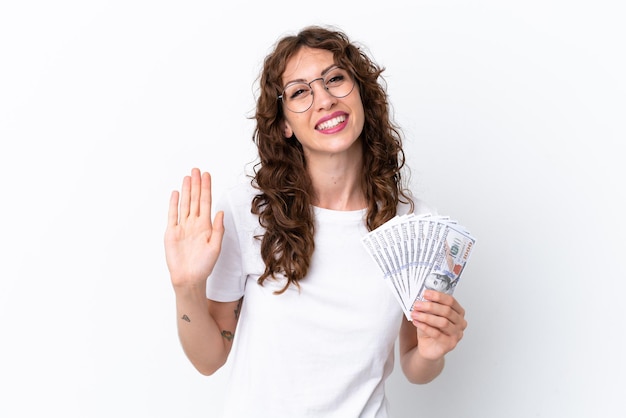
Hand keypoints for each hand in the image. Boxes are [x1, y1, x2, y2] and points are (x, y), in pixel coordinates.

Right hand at [164, 168, 224, 287]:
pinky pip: (172, 215)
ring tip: (187, 177)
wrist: (189, 278)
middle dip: (196, 184)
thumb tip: (221, 212)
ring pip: (185, 204)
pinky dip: (173, 204)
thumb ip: (218, 229)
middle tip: (196, 170)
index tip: (207, 175)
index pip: (206, 202)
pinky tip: (175, 193)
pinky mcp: (171, 232)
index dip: (206, 188)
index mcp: (206, 226)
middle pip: (195, 199)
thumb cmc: (204, 266)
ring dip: (186, 190)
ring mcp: (182, 227)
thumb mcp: (216, 247)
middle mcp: (194, 223)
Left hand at [410, 290, 466, 359]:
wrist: (428, 347)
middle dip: (430, 306)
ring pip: (443, 322)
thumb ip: (429, 307)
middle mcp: (460, 323)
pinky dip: (425, 327)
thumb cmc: (431, 329)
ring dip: (426, 317)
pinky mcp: (449, 344)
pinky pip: (437, 334)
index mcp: (458, 312)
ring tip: (415, 314)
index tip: (425, 293)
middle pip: (447, 311)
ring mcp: (457, 334)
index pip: (451, 301)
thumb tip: (421, 298)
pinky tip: (417, 322)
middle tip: (417, 304)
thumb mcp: (430, 315)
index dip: (438, 296)